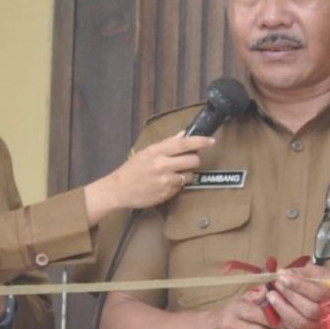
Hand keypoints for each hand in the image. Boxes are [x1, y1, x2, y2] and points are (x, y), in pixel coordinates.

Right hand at [88, 135, 215, 215]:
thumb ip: (167, 144)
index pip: (184, 143)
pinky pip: (180, 186)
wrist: (118, 190)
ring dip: (185, 174)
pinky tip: (164, 183)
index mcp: (156, 151)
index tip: (211, 140)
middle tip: (187, 160)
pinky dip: (176, 184)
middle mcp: (162, 165)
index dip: (200, 141)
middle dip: (194, 160)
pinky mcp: (166, 193)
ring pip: (189, 175)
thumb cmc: (132, 170)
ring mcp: (165, 180)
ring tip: (171, 174)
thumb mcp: (147, 152)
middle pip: (193, 160)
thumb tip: (183, 135)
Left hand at [265, 265, 329, 328]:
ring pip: (302, 323)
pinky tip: (275, 307)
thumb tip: (282, 273)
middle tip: (276, 284)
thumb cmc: (325, 282)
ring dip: (284, 309)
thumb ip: (301, 273)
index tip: (282, 277)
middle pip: (310, 310)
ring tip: (271, 295)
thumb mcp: (317, 272)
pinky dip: (284, 318)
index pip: (318, 292)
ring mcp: (322, 326)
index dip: (299, 285)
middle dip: (290, 296)